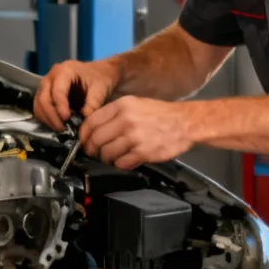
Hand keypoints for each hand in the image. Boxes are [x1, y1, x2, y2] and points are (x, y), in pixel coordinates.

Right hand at [33, 59, 119, 130]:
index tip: (66, 118)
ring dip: (47, 119)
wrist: (99, 74)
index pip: (57, 90)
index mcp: (65, 70)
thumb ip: (93, 104)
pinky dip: (46, 119)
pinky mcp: (44, 95)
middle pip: (43, 98)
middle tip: (63, 129)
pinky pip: (39, 109)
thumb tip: (84, 120)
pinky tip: (59, 124)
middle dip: (52, 116)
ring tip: (62, 129)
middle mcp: (51, 77)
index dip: (60, 106)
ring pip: (38, 105)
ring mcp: (46, 86)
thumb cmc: (100, 79)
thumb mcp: (101, 90)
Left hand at [79, 97, 195, 169]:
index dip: (84, 135)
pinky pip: (121, 163)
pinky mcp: (142, 152)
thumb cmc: (160, 114)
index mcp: (121, 106)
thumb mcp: (135, 103)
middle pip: (96, 139)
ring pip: (106, 153)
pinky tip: (126, 160)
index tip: (84, 140)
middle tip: (95, 153)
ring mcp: (134, 137)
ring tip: (112, 157)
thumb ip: (114, 114)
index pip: (91, 122)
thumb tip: (94, 128)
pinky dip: (121, 164)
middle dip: (92, 149)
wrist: (185, 123)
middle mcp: (125, 120)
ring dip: (106, 158)